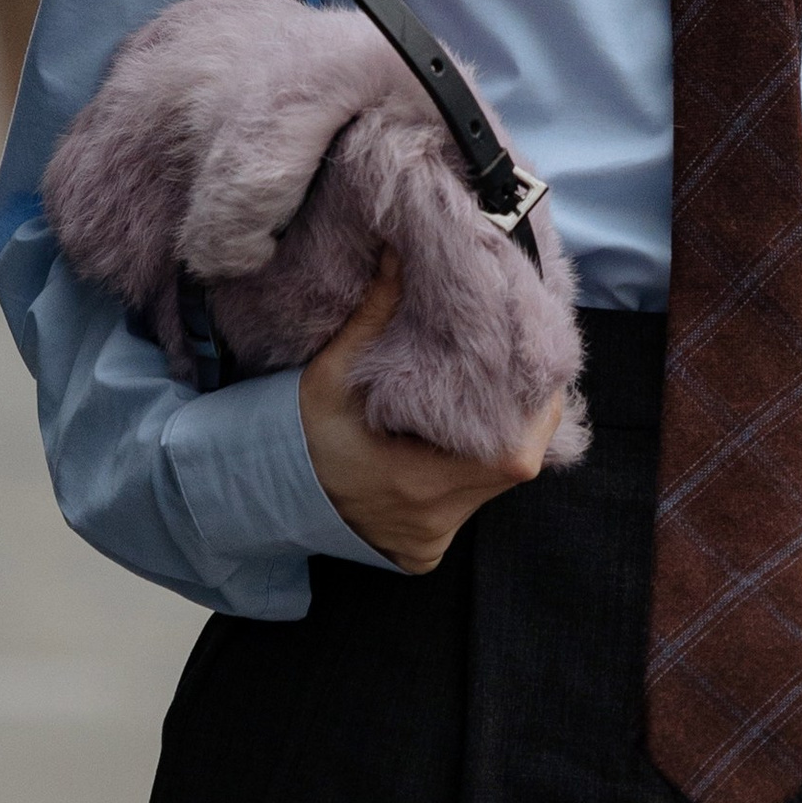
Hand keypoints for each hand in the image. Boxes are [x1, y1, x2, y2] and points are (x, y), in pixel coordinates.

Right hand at [297, 249, 569, 571]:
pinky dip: (474, 472)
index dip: (537, 409)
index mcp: (419, 482)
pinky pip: (472, 505)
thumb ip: (374, 316)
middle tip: (519, 372)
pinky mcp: (427, 550)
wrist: (264, 498)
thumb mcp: (331, 374)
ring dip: (501, 441)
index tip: (532, 367)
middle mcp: (435, 521)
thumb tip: (399, 252)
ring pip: (496, 485)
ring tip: (492, 396)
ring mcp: (433, 539)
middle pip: (517, 467)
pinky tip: (462, 439)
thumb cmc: (298, 435)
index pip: (516, 452)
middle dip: (527, 418)